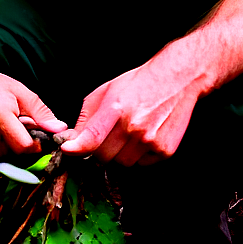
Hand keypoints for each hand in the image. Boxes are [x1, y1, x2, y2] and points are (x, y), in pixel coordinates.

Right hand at [0, 59, 66, 160]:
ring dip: (6, 154)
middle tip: (19, 135)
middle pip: (11, 157)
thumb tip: (59, 129)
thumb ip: (40, 111)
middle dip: (20, 150)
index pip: (23, 147)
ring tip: (4, 135)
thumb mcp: (17, 90)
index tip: (37, 141)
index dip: (35, 147)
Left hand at [59, 55, 198, 165]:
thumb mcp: (107, 90)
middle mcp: (133, 126)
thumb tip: (73, 139)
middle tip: (107, 137)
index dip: (76, 148)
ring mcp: (150, 140)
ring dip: (120, 154)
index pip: (92, 138)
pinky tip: (144, 136)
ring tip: (128, 133)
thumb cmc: (138, 83)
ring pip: (122, 164)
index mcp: (116, 108)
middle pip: (103, 157)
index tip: (67, 150)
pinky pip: (141, 164)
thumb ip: (88, 116)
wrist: (176, 79)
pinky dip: (139, 155)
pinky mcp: (165, 150)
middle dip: (100, 150)